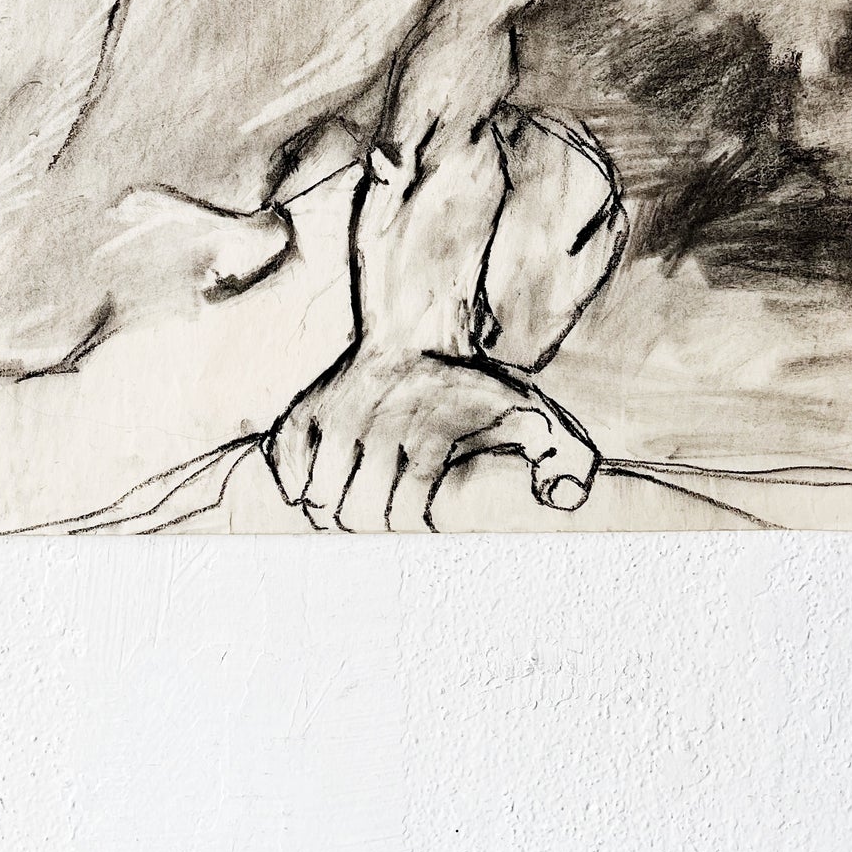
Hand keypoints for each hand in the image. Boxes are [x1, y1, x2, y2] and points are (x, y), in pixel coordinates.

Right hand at [264, 348, 597, 531]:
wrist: (423, 320)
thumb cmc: (479, 381)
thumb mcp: (536, 411)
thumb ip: (568, 457)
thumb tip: (564, 501)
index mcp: (427, 433)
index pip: (406, 516)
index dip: (416, 530)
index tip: (425, 526)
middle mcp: (376, 426)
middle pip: (355, 515)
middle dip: (372, 527)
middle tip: (387, 522)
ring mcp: (336, 416)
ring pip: (316, 497)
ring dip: (333, 511)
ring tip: (355, 508)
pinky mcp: (308, 408)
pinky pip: (283, 461)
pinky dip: (296, 481)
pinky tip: (321, 483)